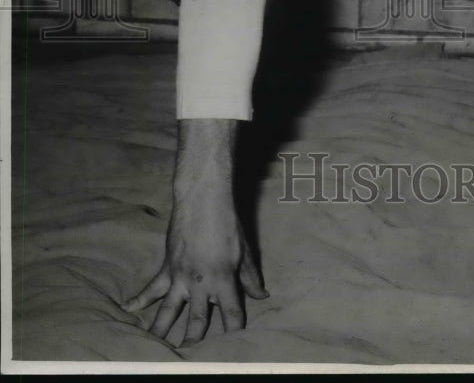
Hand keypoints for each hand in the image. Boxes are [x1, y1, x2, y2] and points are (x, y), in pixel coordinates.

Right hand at [123, 185, 267, 346]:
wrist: (202, 200)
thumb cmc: (227, 223)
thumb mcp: (243, 250)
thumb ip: (249, 277)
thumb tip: (262, 296)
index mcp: (223, 279)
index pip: (230, 312)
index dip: (234, 329)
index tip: (234, 343)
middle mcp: (200, 283)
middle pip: (197, 319)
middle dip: (194, 340)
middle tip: (189, 357)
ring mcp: (180, 276)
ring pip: (169, 310)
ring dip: (163, 331)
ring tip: (157, 349)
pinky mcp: (167, 267)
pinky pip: (151, 287)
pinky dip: (139, 299)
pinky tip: (127, 310)